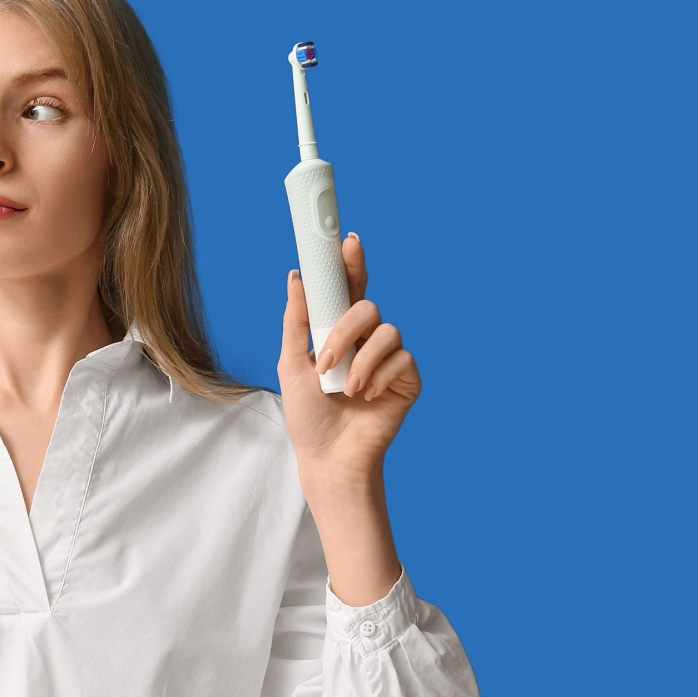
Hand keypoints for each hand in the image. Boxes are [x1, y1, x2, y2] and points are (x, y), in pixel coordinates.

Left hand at [277, 233, 419, 482]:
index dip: (350, 264)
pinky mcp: (406, 379)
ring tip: (344, 386)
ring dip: (360, 357)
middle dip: (346, 327)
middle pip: (368, 305)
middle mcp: (366, 341)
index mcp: (338, 332)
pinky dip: (378, 375)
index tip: (347, 240)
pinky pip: (401, 359)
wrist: (327, 457)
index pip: (347, 290)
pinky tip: (366, 396)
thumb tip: (295, 276)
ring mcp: (388, 359)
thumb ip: (296, 321)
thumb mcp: (291, 363)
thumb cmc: (308, 415)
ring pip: (387, 330)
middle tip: (326, 355)